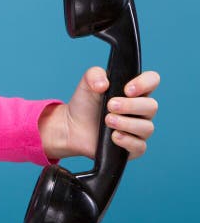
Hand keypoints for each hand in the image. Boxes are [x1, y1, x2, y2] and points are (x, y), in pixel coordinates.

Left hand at [41, 67, 159, 159]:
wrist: (71, 126)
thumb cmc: (84, 104)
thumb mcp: (86, 83)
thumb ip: (95, 75)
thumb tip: (104, 84)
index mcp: (134, 91)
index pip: (152, 81)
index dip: (145, 83)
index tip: (127, 89)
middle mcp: (141, 110)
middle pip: (151, 106)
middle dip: (130, 106)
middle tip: (110, 105)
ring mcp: (138, 129)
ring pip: (147, 127)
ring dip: (126, 123)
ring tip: (107, 120)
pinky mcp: (132, 147)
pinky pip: (140, 147)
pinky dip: (127, 141)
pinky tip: (113, 136)